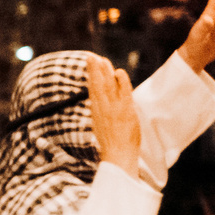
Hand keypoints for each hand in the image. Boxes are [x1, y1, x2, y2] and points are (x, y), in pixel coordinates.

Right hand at [87, 56, 141, 176]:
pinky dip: (121, 81)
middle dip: (93, 70)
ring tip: (101, 59)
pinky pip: (123, 92)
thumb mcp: (102, 128)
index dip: (90, 77)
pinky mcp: (125, 111)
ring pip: (106, 86)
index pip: (92, 91)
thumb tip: (101, 106)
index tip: (89, 66)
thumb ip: (102, 115)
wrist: (117, 157)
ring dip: (104, 71)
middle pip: (96, 85)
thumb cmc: (112, 146)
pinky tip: (118, 72)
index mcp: (96, 113)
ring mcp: (113, 109)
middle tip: (91, 57)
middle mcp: (102, 109)